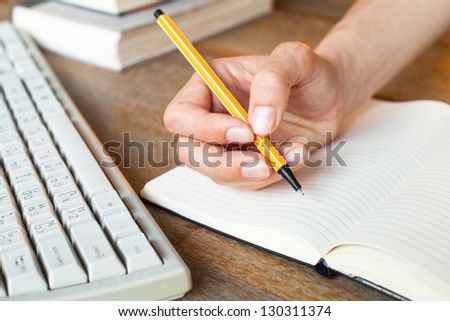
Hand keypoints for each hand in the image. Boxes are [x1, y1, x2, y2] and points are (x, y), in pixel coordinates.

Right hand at [164, 42, 345, 189]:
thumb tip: (258, 124)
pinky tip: (297, 153)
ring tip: (295, 149)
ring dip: (257, 172)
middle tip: (262, 165)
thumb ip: (272, 81)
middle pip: (192, 153)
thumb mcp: (294, 59)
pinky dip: (274, 174)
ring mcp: (228, 144)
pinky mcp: (247, 162)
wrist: (329, 95)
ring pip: (219, 174)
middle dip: (225, 165)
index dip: (205, 130)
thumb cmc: (306, 73)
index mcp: (209, 87)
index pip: (182, 116)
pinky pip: (249, 181)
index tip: (245, 132)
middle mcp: (212, 118)